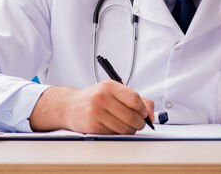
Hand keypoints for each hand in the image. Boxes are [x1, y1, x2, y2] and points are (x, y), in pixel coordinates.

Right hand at [29, 81, 153, 133]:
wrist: (70, 106)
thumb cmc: (95, 98)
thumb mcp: (113, 91)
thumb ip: (136, 99)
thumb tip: (150, 113)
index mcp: (109, 85)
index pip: (134, 99)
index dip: (143, 109)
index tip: (144, 113)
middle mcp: (101, 97)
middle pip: (132, 116)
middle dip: (139, 123)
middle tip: (138, 122)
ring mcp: (96, 112)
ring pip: (125, 128)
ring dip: (130, 130)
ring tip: (125, 125)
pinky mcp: (92, 126)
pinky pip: (114, 134)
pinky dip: (118, 133)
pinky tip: (113, 126)